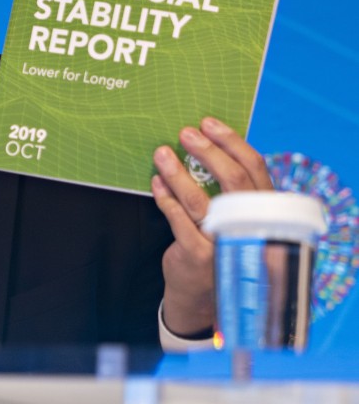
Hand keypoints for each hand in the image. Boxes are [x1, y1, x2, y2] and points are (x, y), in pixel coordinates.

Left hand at [150, 117, 272, 336]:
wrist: (202, 296)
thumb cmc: (216, 245)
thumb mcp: (233, 219)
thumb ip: (230, 191)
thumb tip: (205, 144)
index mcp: (263, 212)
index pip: (255, 169)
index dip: (231, 142)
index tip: (209, 124)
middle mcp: (250, 227)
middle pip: (232, 180)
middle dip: (206, 151)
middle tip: (185, 133)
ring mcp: (225, 242)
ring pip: (200, 199)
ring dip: (177, 172)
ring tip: (162, 153)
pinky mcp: (199, 255)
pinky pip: (178, 218)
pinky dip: (165, 197)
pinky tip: (156, 183)